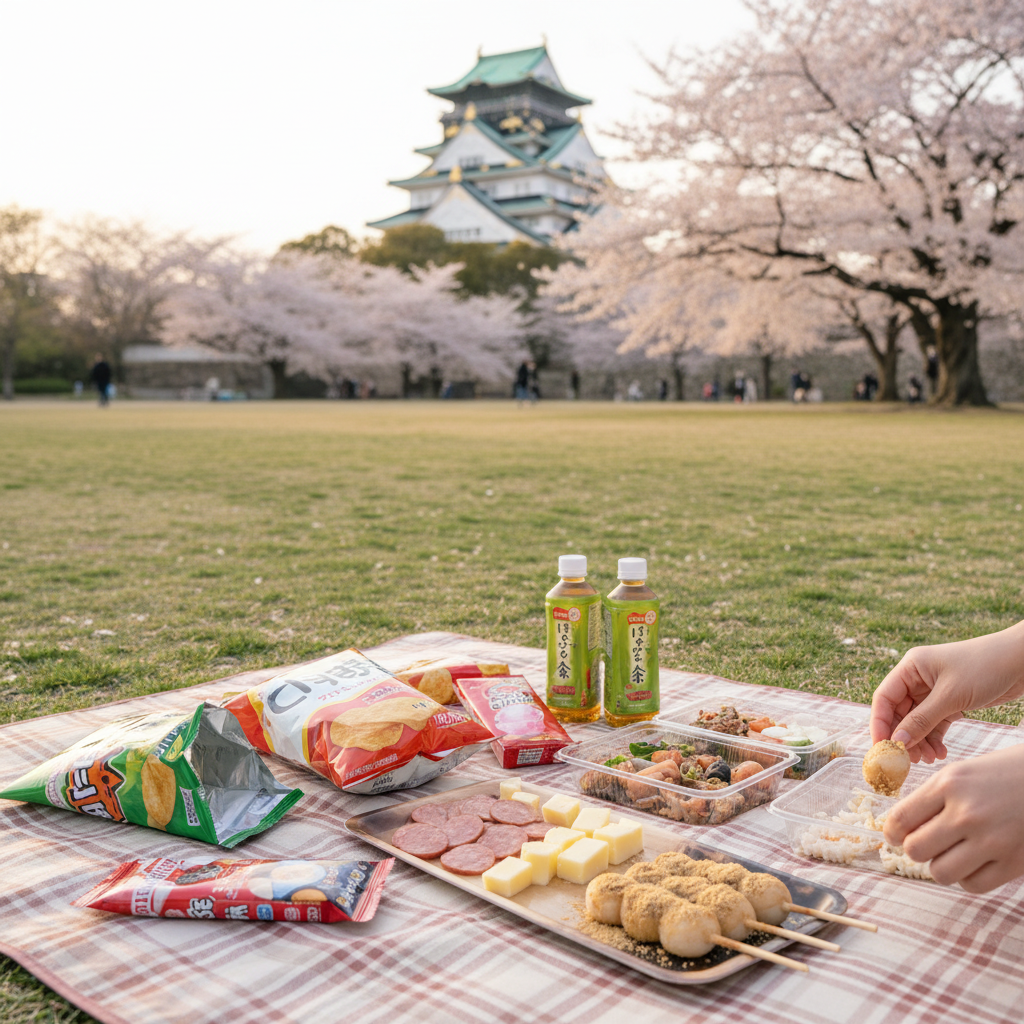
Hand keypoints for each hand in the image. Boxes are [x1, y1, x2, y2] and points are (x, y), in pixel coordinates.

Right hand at [870, 620, 1023, 762]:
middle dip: (904, 737)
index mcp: (911, 668)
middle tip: (909, 760)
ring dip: (920, 741)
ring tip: (930, 759)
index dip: (880, 724)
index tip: (882, 749)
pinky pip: (934, 723)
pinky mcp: (950, 701)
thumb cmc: (984, 668)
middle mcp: (918, 678)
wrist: (1021, 660)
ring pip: (917, 721)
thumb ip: (921, 720)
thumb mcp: (950, 697)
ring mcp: (934, 690)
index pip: (884, 698)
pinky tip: (941, 752)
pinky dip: (935, 738)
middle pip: (900, 713)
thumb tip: (896, 743)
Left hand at [883, 745, 1023, 891]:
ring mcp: (992, 840)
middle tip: (927, 842)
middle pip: (915, 850)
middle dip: (915, 848)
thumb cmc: (1003, 773)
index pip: (901, 819)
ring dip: (941, 865)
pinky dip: (967, 877)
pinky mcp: (1014, 862)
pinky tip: (974, 861)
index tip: (894, 836)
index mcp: (949, 784)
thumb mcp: (961, 773)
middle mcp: (967, 813)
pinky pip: (972, 885)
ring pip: (940, 872)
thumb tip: (901, 828)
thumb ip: (931, 798)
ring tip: (952, 852)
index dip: (891, 833)